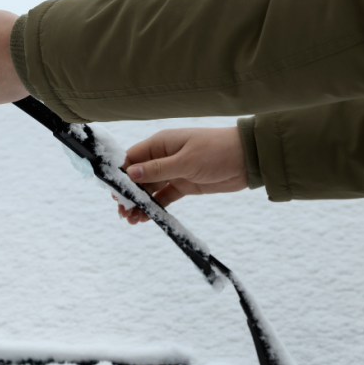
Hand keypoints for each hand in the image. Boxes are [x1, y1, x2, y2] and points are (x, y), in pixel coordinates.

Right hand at [117, 127, 247, 221]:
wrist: (248, 159)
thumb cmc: (216, 151)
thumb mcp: (185, 161)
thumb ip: (157, 170)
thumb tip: (129, 174)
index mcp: (160, 144)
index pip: (132, 158)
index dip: (121, 175)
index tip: (115, 193)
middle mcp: (163, 157)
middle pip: (138, 176)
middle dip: (129, 193)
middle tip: (122, 212)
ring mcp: (173, 171)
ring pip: (149, 189)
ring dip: (140, 203)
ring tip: (132, 220)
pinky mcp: (184, 185)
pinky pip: (164, 197)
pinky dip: (155, 206)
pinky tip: (146, 217)